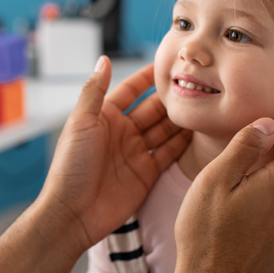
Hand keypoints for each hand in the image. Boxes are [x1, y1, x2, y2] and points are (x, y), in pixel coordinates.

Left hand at [39, 56, 191, 252]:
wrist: (73, 213)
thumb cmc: (70, 167)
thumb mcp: (80, 123)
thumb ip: (94, 90)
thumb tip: (104, 59)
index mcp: (104, 117)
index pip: (131, 90)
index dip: (148, 77)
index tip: (170, 63)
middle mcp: (121, 132)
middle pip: (152, 109)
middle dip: (171, 97)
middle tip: (197, 83)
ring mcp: (134, 152)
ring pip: (163, 129)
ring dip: (180, 119)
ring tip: (204, 103)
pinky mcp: (146, 173)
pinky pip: (168, 154)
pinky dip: (183, 143)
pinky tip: (199, 131)